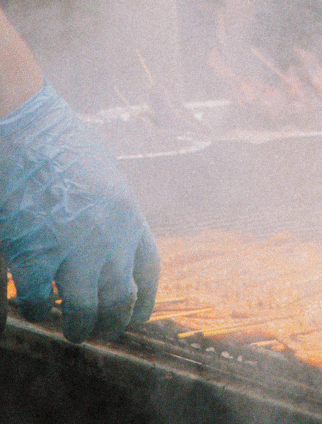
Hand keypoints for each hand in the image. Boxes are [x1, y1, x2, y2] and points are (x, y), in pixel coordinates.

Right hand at [0, 82, 158, 342]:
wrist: (29, 133)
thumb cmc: (63, 149)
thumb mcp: (106, 179)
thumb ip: (114, 214)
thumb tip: (115, 241)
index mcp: (129, 213)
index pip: (148, 267)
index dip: (145, 297)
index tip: (139, 315)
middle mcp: (109, 236)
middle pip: (120, 296)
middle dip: (114, 320)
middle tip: (105, 332)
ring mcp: (73, 248)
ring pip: (84, 309)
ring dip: (79, 326)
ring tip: (74, 332)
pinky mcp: (35, 256)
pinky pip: (38, 301)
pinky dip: (35, 309)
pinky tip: (32, 306)